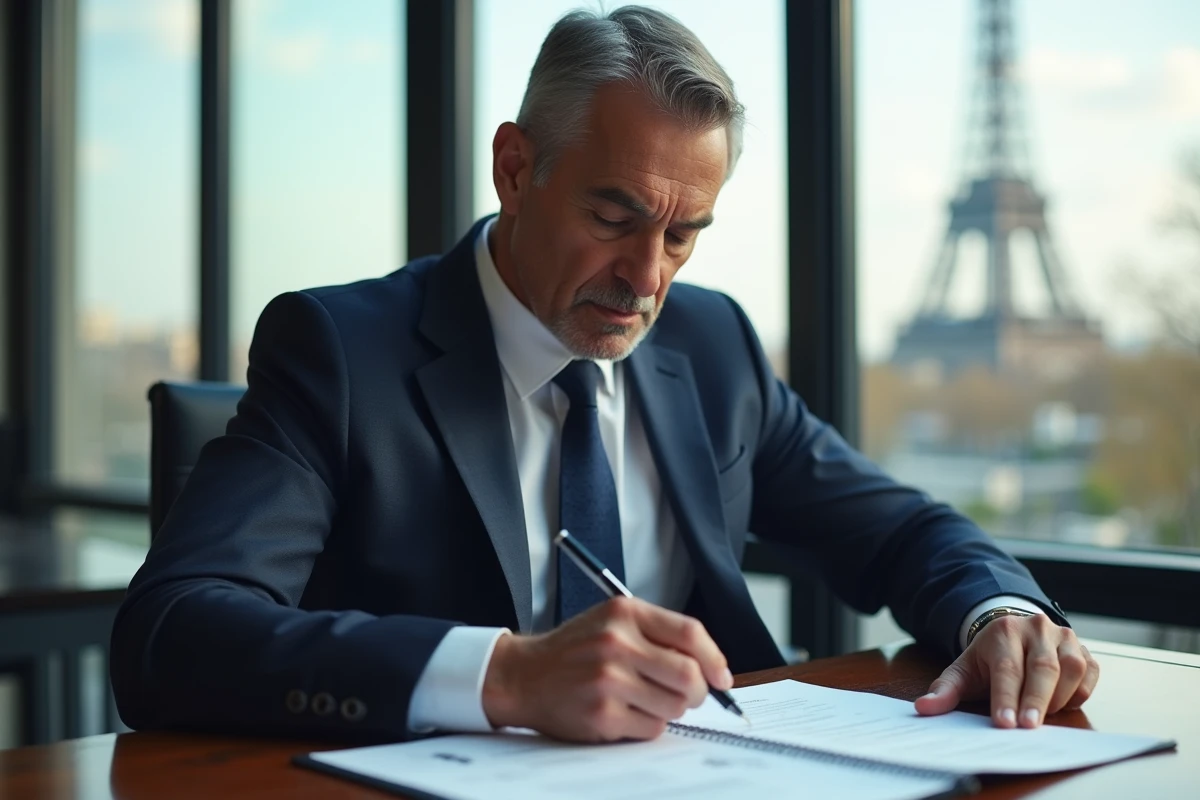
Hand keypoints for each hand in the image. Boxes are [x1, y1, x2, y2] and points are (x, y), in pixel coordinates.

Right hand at [481, 596, 732, 741]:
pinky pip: (652, 727)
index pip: (689, 633)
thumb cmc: (574, 650)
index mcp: (624, 613)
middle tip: (687, 695)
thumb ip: (657, 634)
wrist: (524, 675)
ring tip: (645, 700)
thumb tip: (710, 667)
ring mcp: (608, 680)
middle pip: (689, 674)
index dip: (714, 658)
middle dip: (697, 691)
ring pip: (675, 705)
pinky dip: (647, 725)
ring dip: (669, 709)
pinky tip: (624, 712)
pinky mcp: (602, 714)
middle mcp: (616, 642)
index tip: (722, 677)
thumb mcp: (612, 621)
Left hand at [914, 614, 1099, 727]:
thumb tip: (924, 708)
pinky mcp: (1084, 649)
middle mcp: (1036, 628)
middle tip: (1028, 729)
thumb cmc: (989, 660)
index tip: (1004, 723)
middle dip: (1035, 701)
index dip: (1006, 697)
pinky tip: (1064, 703)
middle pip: (1042, 667)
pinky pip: (1091, 672)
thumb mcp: (963, 671)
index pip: (1007, 668)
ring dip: (1059, 697)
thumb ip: (945, 690)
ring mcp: (1063, 636)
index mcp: (1004, 631)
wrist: (1013, 635)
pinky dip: (1081, 692)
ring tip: (1043, 716)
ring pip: (1071, 668)